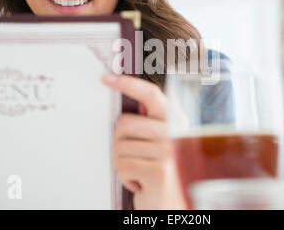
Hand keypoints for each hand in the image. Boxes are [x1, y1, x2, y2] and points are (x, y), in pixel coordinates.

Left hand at [101, 74, 186, 209]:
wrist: (175, 206)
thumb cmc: (163, 174)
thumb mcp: (159, 145)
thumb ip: (149, 123)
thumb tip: (126, 104)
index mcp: (175, 122)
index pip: (151, 94)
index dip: (129, 83)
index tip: (108, 78)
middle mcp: (176, 133)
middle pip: (125, 123)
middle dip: (121, 143)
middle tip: (135, 157)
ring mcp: (169, 151)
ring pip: (120, 147)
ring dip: (123, 164)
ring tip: (140, 171)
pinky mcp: (161, 170)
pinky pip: (122, 166)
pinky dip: (125, 177)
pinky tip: (141, 182)